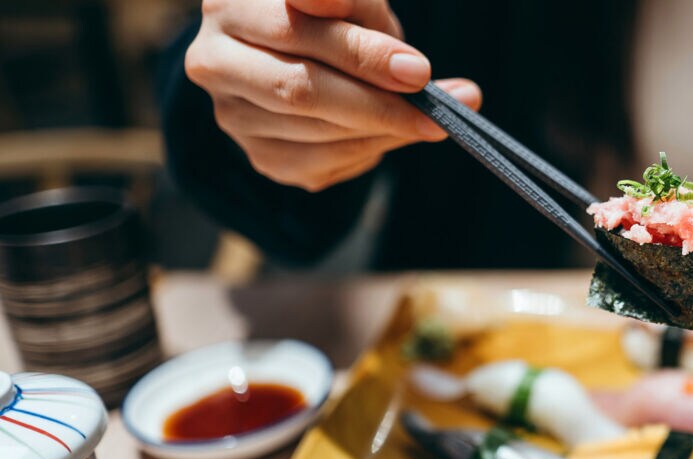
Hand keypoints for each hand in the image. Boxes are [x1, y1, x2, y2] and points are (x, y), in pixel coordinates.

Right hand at [184, 0, 481, 191]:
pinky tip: (393, 132)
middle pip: (301, 90)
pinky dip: (369, 150)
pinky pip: (323, 163)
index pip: (295, 28)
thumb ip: (366, 17)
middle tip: (433, 104)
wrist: (307, 58)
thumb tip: (411, 69)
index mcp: (228, 6)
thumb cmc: (332, 20)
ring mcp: (231, 115)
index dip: (358, 51)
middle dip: (378, 101)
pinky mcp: (260, 156)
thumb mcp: (350, 3)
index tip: (417, 68)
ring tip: (430, 118)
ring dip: (381, 128)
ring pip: (316, 131)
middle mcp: (213, 61)